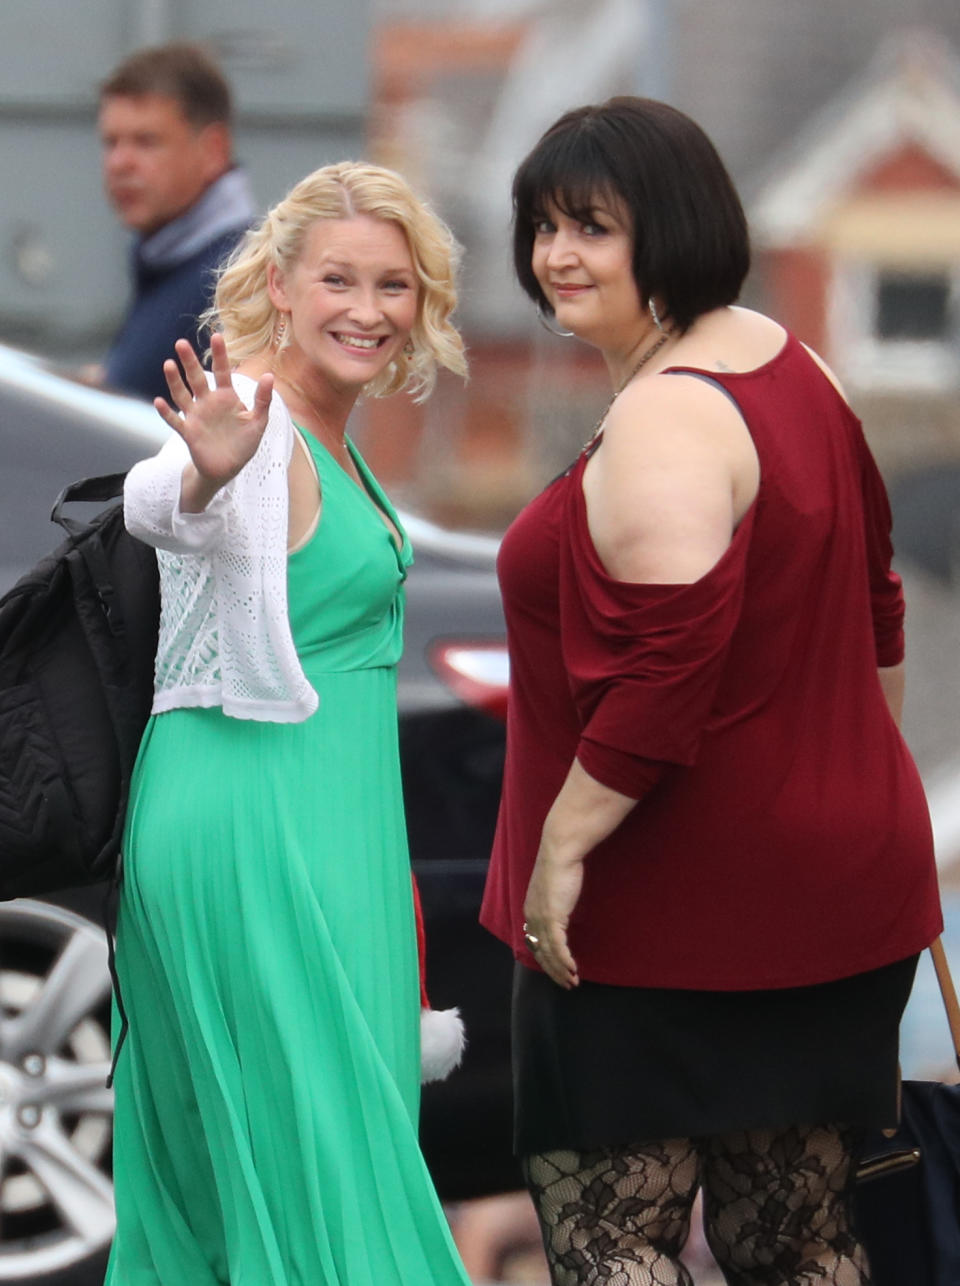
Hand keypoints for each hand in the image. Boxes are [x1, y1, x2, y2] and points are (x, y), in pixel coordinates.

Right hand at [155, 333, 273, 490]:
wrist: (228, 469)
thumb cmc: (243, 444)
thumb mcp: (258, 423)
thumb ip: (263, 400)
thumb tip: (269, 376)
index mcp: (226, 397)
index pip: (222, 372)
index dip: (220, 355)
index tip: (217, 336)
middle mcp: (208, 403)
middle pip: (197, 378)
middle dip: (190, 362)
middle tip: (181, 343)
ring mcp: (196, 416)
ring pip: (182, 395)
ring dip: (174, 381)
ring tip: (168, 364)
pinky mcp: (189, 433)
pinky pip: (175, 421)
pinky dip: (167, 413)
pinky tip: (159, 402)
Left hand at [522, 847, 583, 988]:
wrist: (560, 851)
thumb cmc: (561, 865)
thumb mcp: (555, 888)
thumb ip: (555, 900)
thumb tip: (560, 908)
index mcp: (531, 910)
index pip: (535, 942)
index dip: (545, 959)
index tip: (556, 970)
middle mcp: (532, 917)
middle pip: (541, 952)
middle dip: (553, 971)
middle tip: (566, 983)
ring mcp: (541, 918)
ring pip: (549, 953)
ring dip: (561, 971)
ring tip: (573, 982)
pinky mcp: (553, 917)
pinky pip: (558, 947)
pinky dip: (565, 961)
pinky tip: (573, 970)